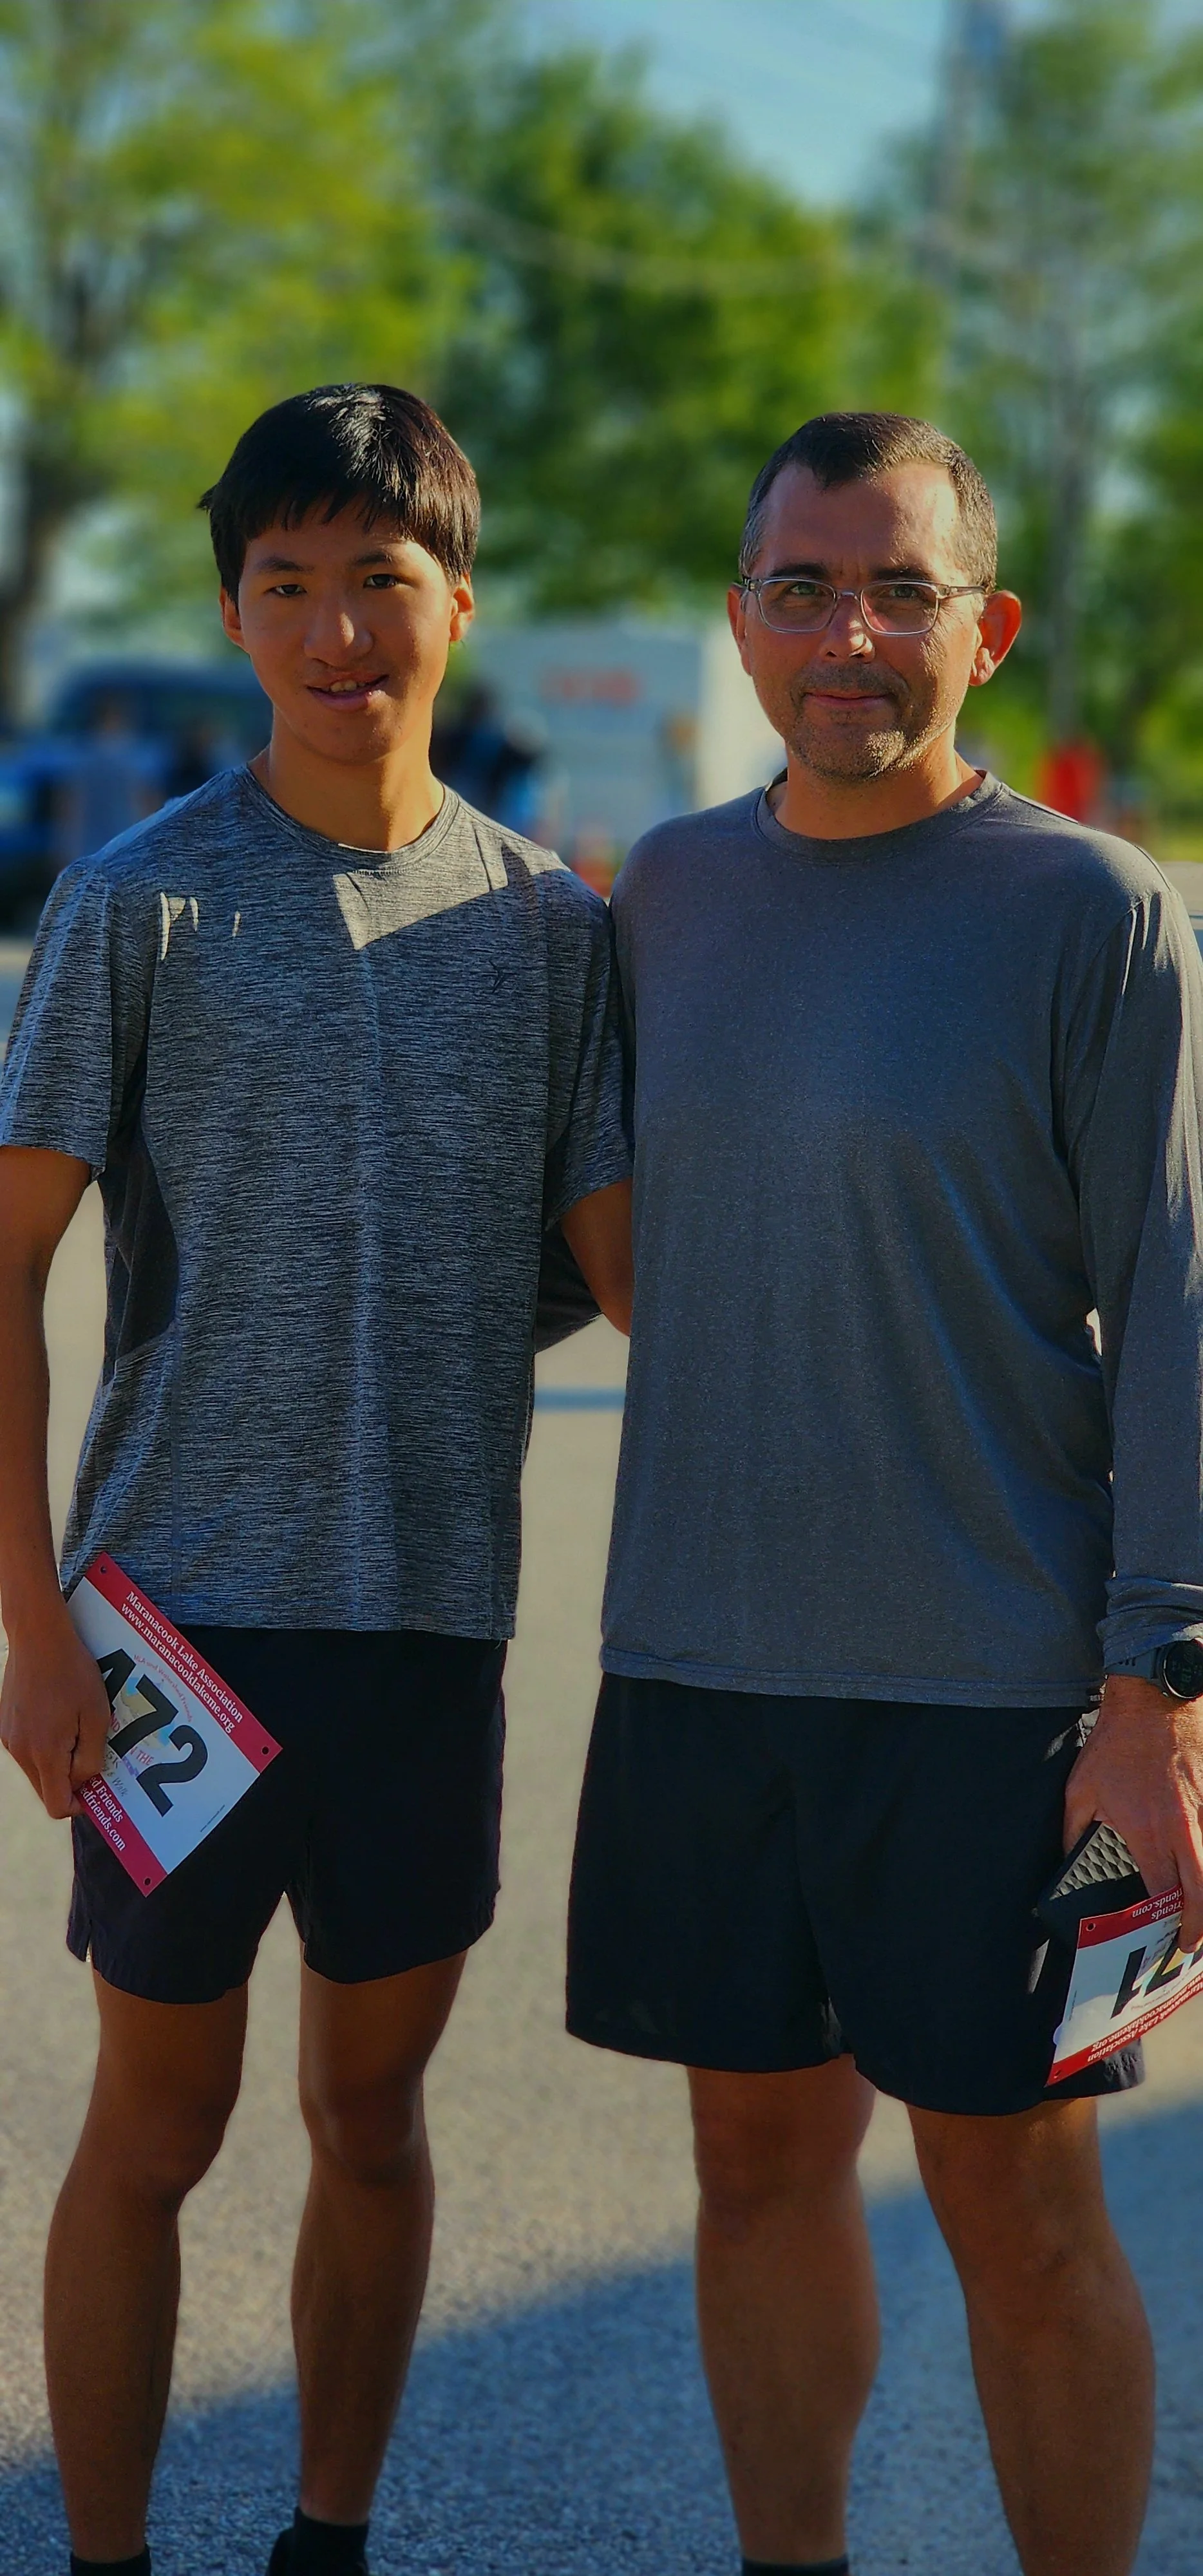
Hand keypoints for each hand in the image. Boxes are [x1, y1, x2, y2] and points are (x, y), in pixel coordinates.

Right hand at [0, 1607, 111, 1820]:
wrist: (38, 1637)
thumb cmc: (73, 1673)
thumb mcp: (96, 1716)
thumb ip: (91, 1757)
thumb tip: (85, 1782)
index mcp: (44, 1753)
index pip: (57, 1806)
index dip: (79, 1806)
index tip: (96, 1791)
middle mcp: (20, 1751)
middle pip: (45, 1789)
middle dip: (69, 1783)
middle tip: (91, 1757)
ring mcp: (8, 1738)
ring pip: (35, 1769)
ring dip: (56, 1762)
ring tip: (77, 1731)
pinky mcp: (3, 1725)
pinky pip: (26, 1749)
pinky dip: (43, 1745)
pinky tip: (58, 1717)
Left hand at [1064, 1675, 1202, 1948]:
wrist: (1155, 1701)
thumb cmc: (1117, 1743)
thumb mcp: (1080, 1789)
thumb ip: (1073, 1831)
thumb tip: (1068, 1861)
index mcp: (1148, 1833)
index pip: (1162, 1894)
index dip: (1162, 1923)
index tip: (1158, 1940)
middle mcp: (1183, 1830)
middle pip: (1202, 1893)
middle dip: (1199, 1927)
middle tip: (1189, 1947)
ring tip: (1200, 1919)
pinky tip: (1202, 1874)